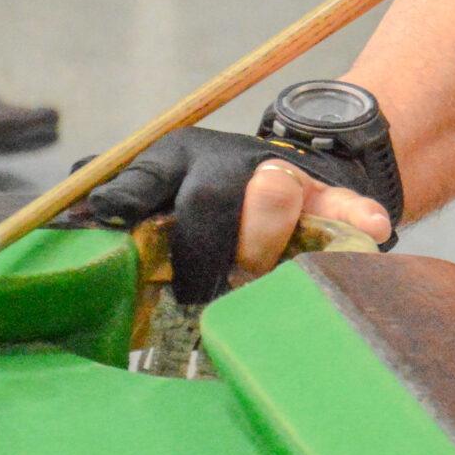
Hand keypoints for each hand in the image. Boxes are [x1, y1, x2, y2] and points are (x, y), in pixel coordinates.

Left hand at [82, 127, 394, 304]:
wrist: (299, 163)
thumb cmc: (212, 193)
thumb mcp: (164, 185)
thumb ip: (131, 198)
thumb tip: (83, 211)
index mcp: (183, 159)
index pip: (147, 175)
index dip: (127, 196)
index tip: (106, 214)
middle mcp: (232, 162)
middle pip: (212, 197)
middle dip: (203, 252)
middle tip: (197, 295)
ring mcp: (285, 178)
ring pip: (274, 193)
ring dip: (263, 234)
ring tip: (256, 269)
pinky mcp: (331, 198)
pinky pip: (344, 205)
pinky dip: (356, 217)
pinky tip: (371, 228)